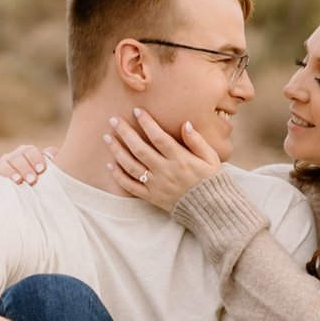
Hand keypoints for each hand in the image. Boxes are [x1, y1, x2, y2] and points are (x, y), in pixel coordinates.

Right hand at [0, 144, 52, 183]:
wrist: (30, 192)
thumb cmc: (43, 181)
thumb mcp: (50, 171)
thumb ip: (53, 160)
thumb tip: (54, 153)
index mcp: (26, 153)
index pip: (28, 151)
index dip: (35, 158)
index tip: (42, 170)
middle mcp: (12, 158)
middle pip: (15, 157)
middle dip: (24, 168)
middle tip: (32, 180)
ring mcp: (0, 167)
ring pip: (0, 164)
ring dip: (8, 171)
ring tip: (18, 181)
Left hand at [103, 110, 224, 211]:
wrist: (210, 209)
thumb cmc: (211, 180)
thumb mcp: (212, 158)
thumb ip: (198, 141)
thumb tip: (185, 124)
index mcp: (180, 159)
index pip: (159, 137)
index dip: (147, 123)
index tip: (137, 111)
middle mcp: (165, 171)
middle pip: (140, 149)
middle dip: (125, 133)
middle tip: (114, 120)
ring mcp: (156, 185)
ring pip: (131, 166)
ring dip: (117, 151)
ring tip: (107, 138)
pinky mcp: (152, 197)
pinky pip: (131, 187)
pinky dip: (119, 176)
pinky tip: (110, 165)